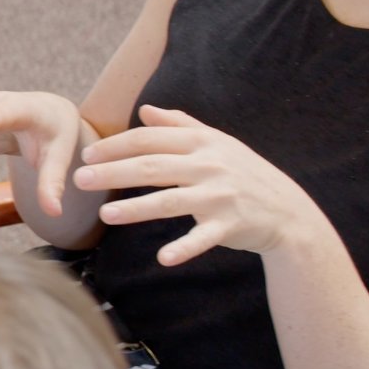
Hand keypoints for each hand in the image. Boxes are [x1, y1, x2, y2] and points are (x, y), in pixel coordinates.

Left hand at [73, 105, 320, 264]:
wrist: (287, 210)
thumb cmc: (244, 173)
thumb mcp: (217, 143)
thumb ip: (181, 125)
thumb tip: (146, 110)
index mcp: (203, 143)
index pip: (151, 139)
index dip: (117, 145)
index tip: (88, 153)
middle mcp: (210, 166)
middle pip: (153, 167)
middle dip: (114, 172)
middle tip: (80, 179)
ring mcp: (221, 196)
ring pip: (171, 202)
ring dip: (137, 209)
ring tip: (105, 215)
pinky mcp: (230, 225)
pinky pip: (203, 238)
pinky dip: (184, 248)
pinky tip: (162, 258)